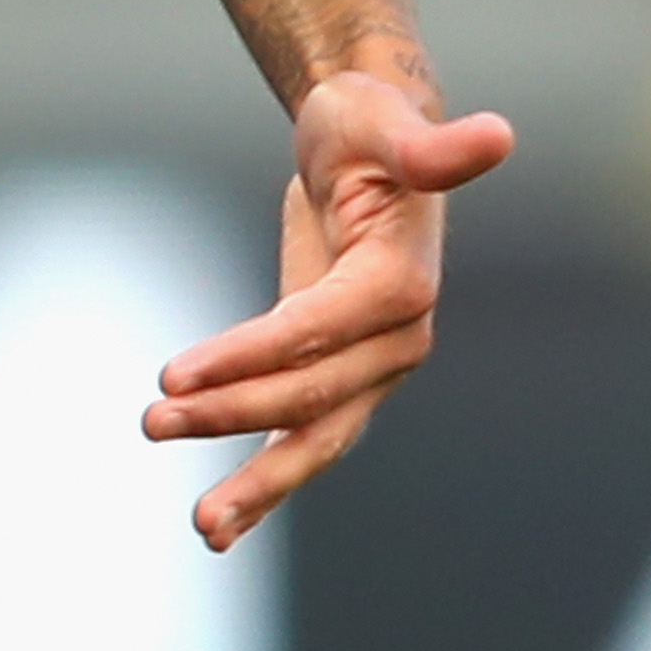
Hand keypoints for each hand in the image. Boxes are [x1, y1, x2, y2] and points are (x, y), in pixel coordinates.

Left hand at [143, 70, 515, 553]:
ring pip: (313, 439)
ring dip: (258, 485)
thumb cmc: (369, 125)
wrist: (367, 147)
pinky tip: (223, 528)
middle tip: (152, 421)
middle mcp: (396, 341)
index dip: (249, 355)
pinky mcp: (339, 379)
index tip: (175, 375)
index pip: (317, 331)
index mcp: (402, 284)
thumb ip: (431, 147)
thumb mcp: (383, 121)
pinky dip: (266, 484)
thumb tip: (499, 134)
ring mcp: (371, 370)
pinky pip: (303, 440)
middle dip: (231, 414)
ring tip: (204, 528)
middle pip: (309, 393)